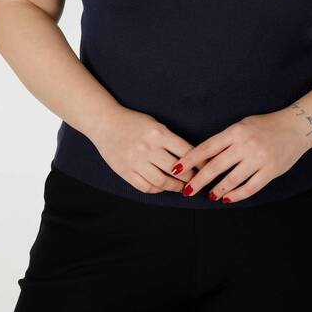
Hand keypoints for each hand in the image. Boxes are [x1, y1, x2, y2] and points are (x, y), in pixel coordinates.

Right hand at [91, 105, 208, 193]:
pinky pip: (146, 187)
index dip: (199, 162)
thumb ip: (170, 139)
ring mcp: (136, 161)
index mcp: (159, 133)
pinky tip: (163, 187)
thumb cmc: (133, 122)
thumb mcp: (155, 124)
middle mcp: (148, 148)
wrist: (105, 123)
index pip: (186, 151)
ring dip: (175, 187)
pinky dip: (158, 189)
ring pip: (162, 182)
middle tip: (197, 181)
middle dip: (190, 178)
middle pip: (176, 169)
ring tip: (183, 188)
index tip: (206, 168)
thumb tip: (191, 157)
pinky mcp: (125, 172)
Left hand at [169, 108, 307, 203]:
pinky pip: (250, 187)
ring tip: (210, 196)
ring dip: (217, 190)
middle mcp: (245, 145)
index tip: (177, 169)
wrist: (297, 127)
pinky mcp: (271, 171)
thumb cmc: (266, 125)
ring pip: (232, 179)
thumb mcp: (243, 125)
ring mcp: (258, 159)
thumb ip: (226, 140)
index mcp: (235, 131)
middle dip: (198, 180)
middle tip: (187, 190)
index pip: (207, 147)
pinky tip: (228, 198)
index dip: (190, 160)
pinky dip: (237, 195)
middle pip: (216, 166)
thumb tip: (205, 157)